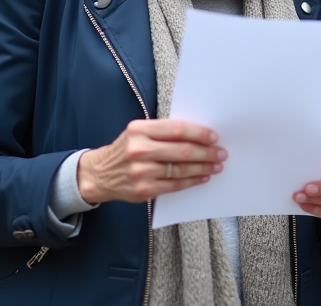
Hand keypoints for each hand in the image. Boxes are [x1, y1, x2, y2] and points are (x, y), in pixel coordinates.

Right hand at [77, 119, 225, 204]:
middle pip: (182, 151)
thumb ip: (163, 132)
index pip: (177, 129)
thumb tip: (198, 134)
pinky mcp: (144, 190)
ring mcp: (141, 172)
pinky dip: (192, 181)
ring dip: (203, 167)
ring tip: (216, 165)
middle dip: (207, 152)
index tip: (214, 136)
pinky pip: (175, 185)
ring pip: (181, 169)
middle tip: (221, 153)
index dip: (199, 133)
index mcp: (139, 130)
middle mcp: (139, 150)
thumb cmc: (125, 150)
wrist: (100, 174)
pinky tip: (202, 176)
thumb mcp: (138, 133)